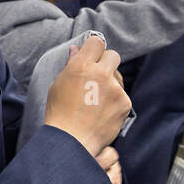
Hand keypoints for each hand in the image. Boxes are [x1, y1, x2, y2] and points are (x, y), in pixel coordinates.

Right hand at [43, 35, 130, 156]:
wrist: (72, 141)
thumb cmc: (60, 114)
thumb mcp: (58, 85)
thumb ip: (71, 65)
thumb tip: (77, 50)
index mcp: (81, 66)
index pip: (97, 42)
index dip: (94, 49)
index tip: (92, 56)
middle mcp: (101, 74)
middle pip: (113, 55)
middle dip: (106, 63)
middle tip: (96, 78)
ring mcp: (115, 89)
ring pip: (118, 77)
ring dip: (110, 83)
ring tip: (95, 101)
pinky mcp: (125, 103)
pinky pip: (121, 95)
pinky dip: (114, 101)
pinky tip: (101, 112)